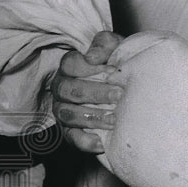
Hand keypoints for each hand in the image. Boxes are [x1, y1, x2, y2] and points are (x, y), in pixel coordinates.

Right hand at [51, 30, 123, 153]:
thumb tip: (92, 57)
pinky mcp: (70, 131)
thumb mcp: (114, 47)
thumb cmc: (117, 64)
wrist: (125, 86)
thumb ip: (104, 45)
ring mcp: (63, 110)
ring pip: (68, 114)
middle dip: (95, 93)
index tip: (112, 72)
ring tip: (113, 119)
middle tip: (118, 96)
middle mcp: (62, 88)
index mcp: (69, 67)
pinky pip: (72, 138)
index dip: (89, 68)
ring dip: (92, 117)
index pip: (69, 64)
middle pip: (69, 90)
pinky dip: (85, 141)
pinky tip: (102, 142)